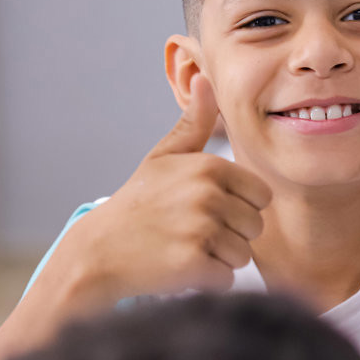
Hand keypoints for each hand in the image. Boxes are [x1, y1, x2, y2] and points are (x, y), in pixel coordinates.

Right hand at [49, 74, 271, 312]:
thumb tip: (206, 78)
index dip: (238, 208)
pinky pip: (226, 279)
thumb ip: (193, 123)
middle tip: (190, 233)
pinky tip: (178, 268)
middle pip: (254, 227)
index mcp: (209, 166)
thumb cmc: (138, 203)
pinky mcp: (192, 264)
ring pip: (242, 255)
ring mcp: (199, 230)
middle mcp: (207, 195)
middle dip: (230, 236)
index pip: (261, 196)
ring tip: (183, 248)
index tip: (205, 210)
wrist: (98, 251)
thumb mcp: (164, 157)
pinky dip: (207, 281)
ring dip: (218, 260)